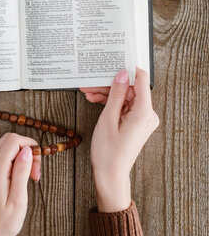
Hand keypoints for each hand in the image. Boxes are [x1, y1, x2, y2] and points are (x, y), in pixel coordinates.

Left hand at [0, 132, 40, 235]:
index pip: (14, 140)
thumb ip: (21, 172)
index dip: (30, 146)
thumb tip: (27, 149)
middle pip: (10, 139)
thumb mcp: (18, 200)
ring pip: (6, 144)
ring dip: (21, 154)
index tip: (37, 168)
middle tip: (35, 172)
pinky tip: (20, 176)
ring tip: (29, 176)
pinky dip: (14, 158)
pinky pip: (2, 153)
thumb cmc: (4, 223)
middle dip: (27, 149)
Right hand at [80, 67, 158, 211]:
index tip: (115, 60)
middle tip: (90, 82)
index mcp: (144, 112)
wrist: (110, 175)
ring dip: (107, 93)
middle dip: (109, 84)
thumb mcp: (108, 118)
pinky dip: (111, 103)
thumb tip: (121, 74)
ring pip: (125, 97)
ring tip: (88, 92)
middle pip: (130, 89)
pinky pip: (124, 106)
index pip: (141, 80)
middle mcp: (148, 114)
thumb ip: (116, 94)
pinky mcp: (136, 123)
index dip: (128, 69)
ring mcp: (142, 119)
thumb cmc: (108, 151)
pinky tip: (95, 100)